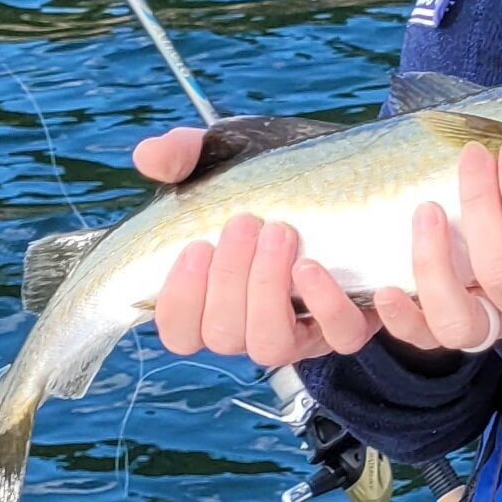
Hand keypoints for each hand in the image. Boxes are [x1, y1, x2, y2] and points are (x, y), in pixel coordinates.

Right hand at [133, 128, 382, 365]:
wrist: (353, 175)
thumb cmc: (277, 176)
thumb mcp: (227, 159)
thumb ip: (183, 156)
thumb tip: (148, 156)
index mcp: (216, 298)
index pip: (180, 332)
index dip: (179, 301)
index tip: (196, 247)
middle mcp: (253, 324)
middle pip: (222, 335)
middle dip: (228, 279)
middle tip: (246, 221)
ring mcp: (301, 330)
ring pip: (271, 346)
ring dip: (268, 290)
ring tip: (280, 233)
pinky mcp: (348, 322)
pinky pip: (341, 336)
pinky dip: (329, 306)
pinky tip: (316, 266)